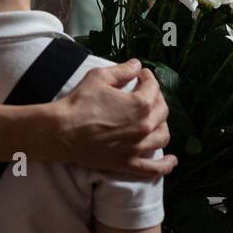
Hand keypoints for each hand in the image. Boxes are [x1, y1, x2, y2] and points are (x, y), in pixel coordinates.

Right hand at [49, 60, 176, 178]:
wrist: (62, 131)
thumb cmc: (79, 103)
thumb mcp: (99, 77)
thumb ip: (122, 70)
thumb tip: (137, 64)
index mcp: (140, 104)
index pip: (153, 88)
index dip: (147, 78)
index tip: (141, 75)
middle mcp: (144, 127)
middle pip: (162, 111)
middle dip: (156, 98)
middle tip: (145, 93)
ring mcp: (137, 147)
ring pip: (162, 136)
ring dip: (162, 125)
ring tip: (154, 119)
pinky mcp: (127, 163)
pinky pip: (153, 168)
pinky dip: (165, 165)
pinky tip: (171, 160)